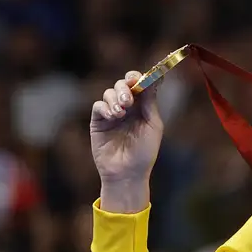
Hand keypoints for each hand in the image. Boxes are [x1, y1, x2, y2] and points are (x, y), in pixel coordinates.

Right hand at [90, 71, 164, 186]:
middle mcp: (127, 107)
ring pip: (109, 92)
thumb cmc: (144, 152)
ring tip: (121, 112)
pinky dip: (105, 107)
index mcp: (142, 107)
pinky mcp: (98, 122)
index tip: (140, 78)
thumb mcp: (153, 126)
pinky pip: (98, 106)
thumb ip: (150, 103)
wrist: (128, 173)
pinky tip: (112, 116)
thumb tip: (152, 80)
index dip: (139, 78)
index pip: (139, 85)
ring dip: (115, 98)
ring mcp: (112, 113)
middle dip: (125, 87)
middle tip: (128, 99)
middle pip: (122, 84)